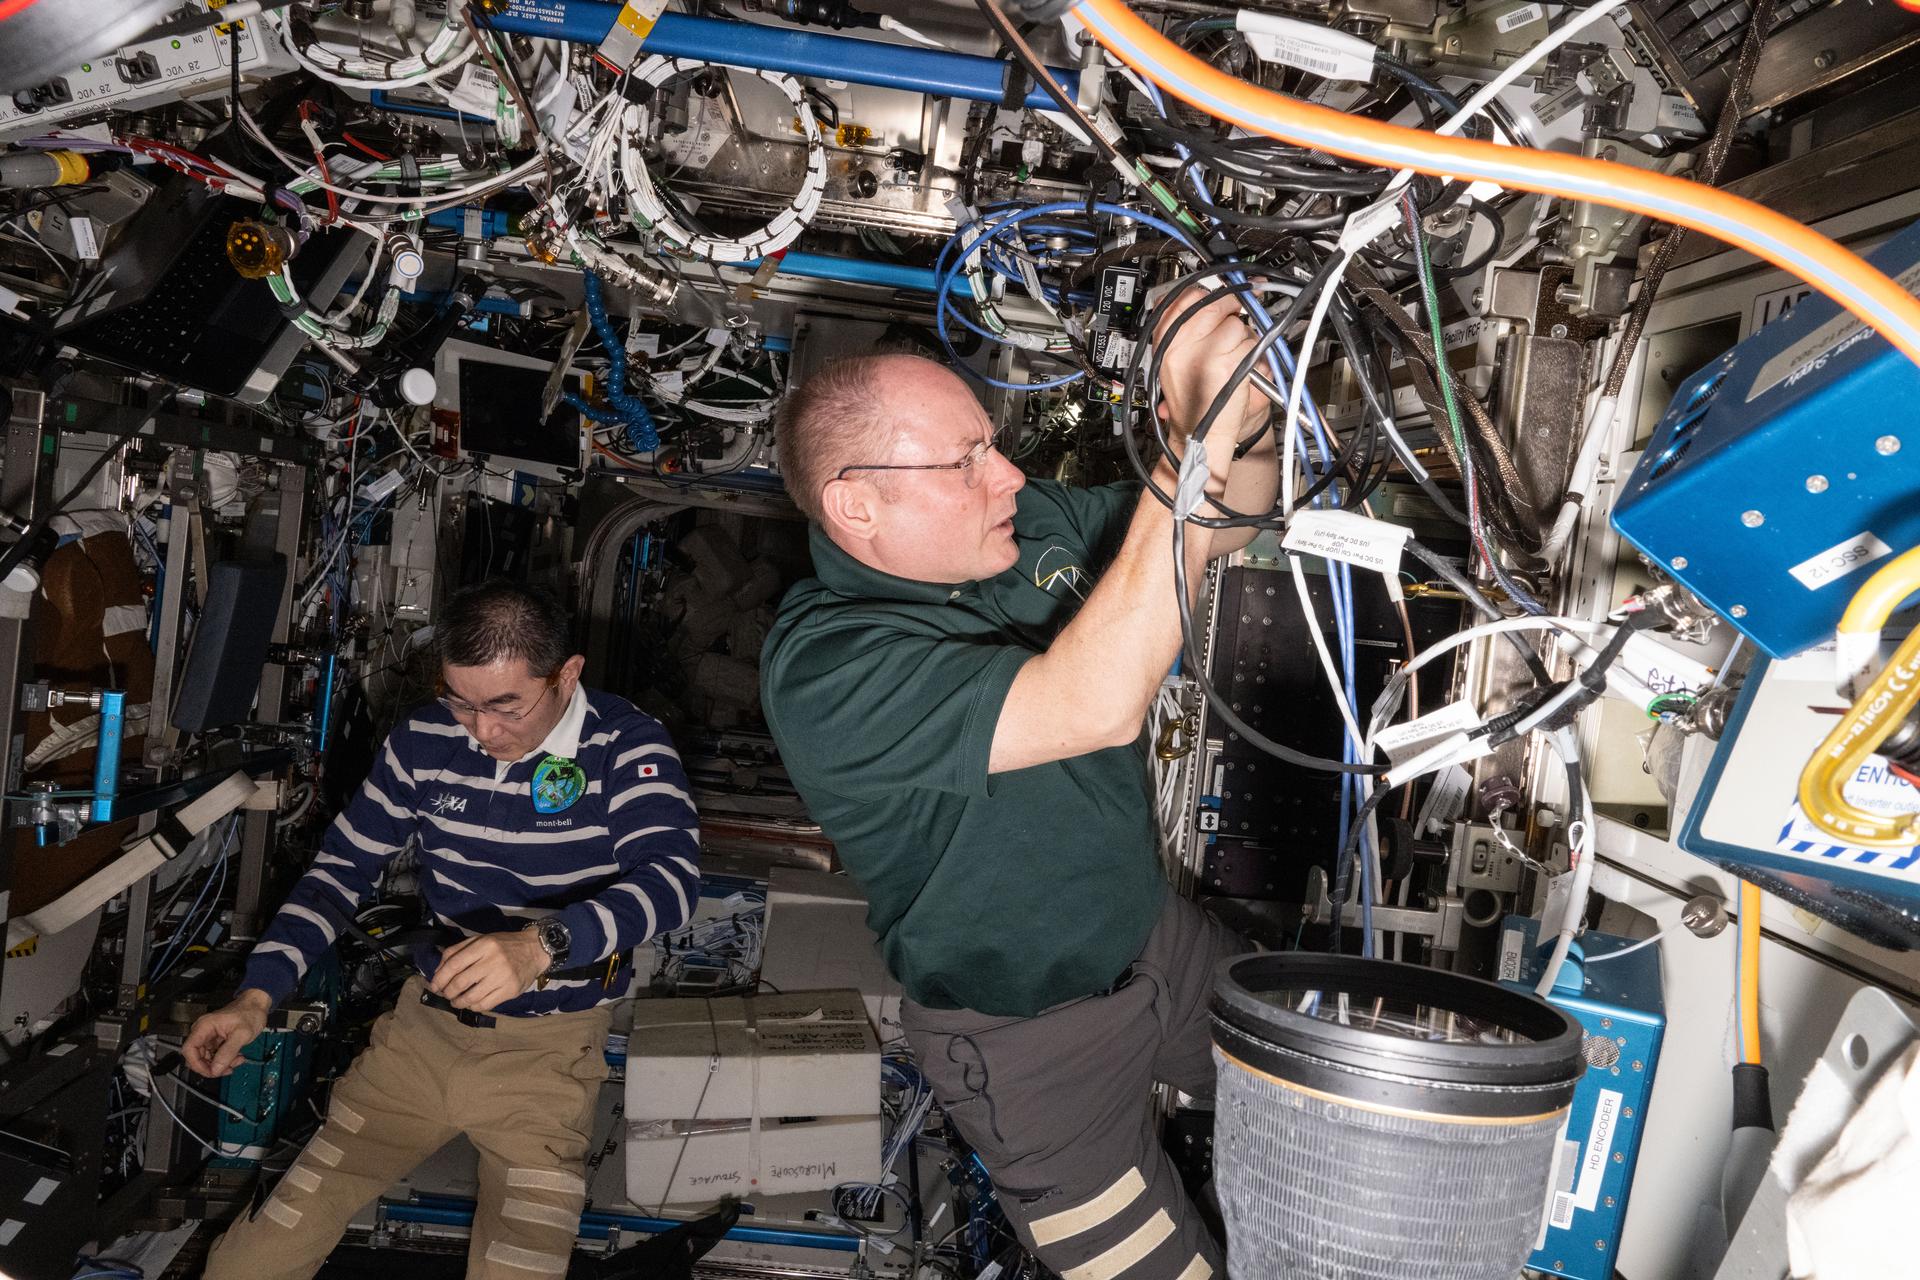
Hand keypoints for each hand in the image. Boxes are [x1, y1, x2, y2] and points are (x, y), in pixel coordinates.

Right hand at [183, 989, 271, 1077]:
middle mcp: (203, 1031)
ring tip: (237, 1060)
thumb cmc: (250, 1012)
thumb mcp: (242, 1034)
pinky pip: (215, 1056)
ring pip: (207, 1059)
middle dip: (212, 1066)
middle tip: (227, 1068)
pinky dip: (226, 1060)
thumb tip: (215, 1069)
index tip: (210, 1072)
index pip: (189, 1049)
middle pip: (196, 1057)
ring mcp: (209, 1036)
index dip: (197, 1064)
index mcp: (204, 1026)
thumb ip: (228, 1052)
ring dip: (221, 1064)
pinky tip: (237, 1057)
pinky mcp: (216, 1041)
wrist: (257, 1006)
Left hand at [430, 929, 550, 1012]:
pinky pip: (485, 1004)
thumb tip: (438, 971)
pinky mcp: (511, 990)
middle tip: (446, 994)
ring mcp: (503, 977)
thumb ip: (457, 951)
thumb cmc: (504, 945)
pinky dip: (473, 1007)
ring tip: (456, 1001)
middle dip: (447, 992)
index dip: (440, 978)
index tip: (434, 986)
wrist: (536, 950)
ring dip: (458, 1002)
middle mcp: (493, 960)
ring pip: (471, 997)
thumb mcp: (481, 939)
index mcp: (484, 945)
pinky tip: (471, 1003)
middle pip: (460, 982)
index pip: (454, 964)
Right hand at [1151, 287, 1269, 451]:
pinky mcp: (1227, 365)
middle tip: (1239, 312)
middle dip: (1233, 305)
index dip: (1210, 290)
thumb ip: (1188, 327)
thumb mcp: (1177, 359)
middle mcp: (1180, 345)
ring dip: (1243, 338)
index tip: (1225, 288)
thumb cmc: (1193, 399)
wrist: (1201, 433)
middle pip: (1213, 304)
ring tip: (1231, 359)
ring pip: (1236, 325)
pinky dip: (1252, 355)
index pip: (1186, 297)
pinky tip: (1239, 371)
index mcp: (1165, 340)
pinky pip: (1249, 345)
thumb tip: (1212, 294)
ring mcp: (1204, 354)